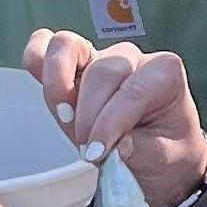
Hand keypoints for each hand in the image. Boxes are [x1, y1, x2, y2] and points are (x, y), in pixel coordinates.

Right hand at [24, 30, 206, 206]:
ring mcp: (100, 57)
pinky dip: (38, 61)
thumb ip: (142, 150)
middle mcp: (132, 58)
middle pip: (101, 72)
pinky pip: (46, 47)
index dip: (109, 124)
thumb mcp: (166, 158)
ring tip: (65, 118)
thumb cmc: (168, 153)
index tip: (98, 153)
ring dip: (59, 84)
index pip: (132, 91)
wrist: (161, 158)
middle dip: (88, 115)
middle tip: (88, 151)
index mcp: (164, 73)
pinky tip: (46, 92)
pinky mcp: (74, 66)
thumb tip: (117, 144)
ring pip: (69, 47)